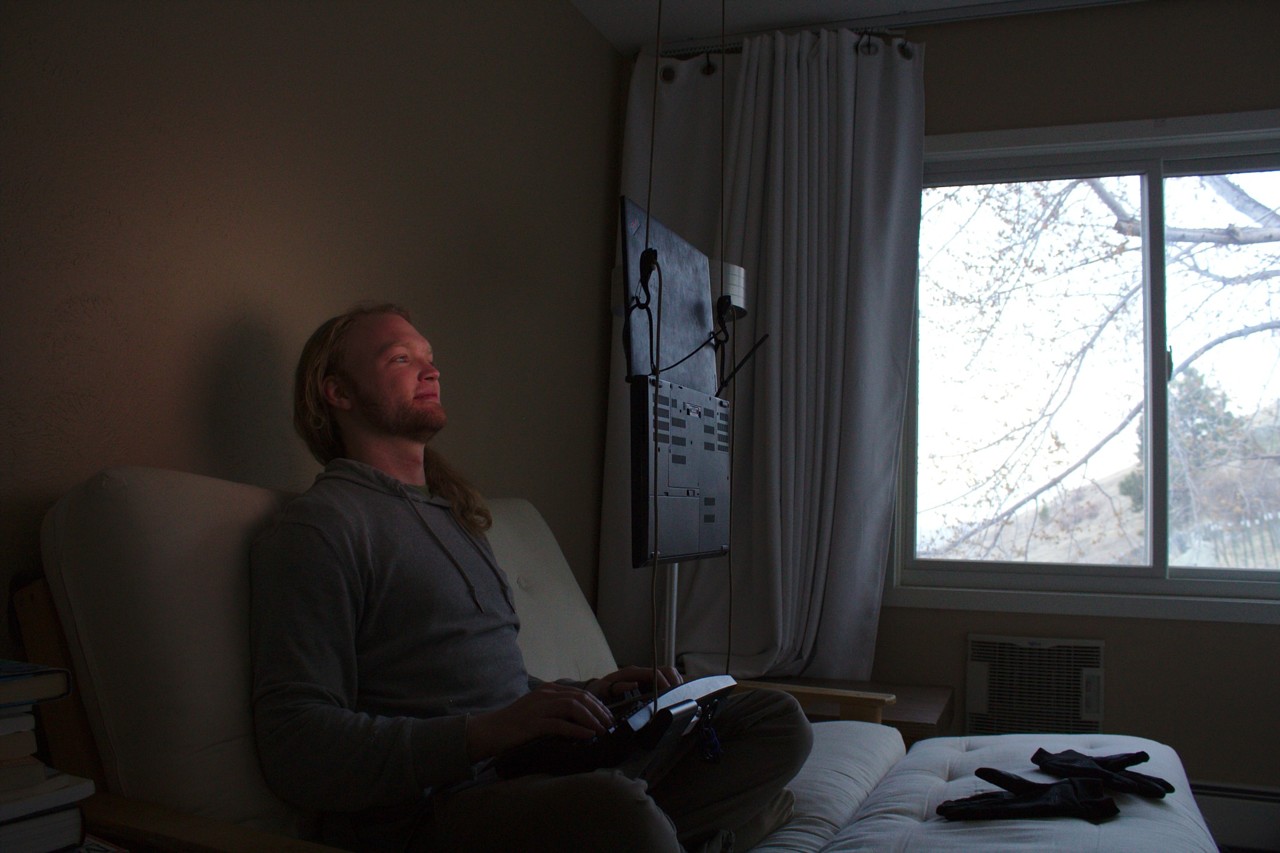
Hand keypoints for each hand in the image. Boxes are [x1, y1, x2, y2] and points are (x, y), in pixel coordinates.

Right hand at [466, 682, 612, 760]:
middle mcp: (545, 695)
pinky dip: (577, 730)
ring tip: (602, 731)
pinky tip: (588, 736)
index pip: (580, 693)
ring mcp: (539, 708)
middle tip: (610, 726)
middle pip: (580, 698)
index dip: (598, 705)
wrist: (488, 731)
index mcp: (548, 690)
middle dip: (599, 712)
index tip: (608, 718)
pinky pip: (560, 725)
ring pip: (573, 708)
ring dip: (591, 720)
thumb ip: (556, 711)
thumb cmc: (514, 725)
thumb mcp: (538, 711)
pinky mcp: (533, 723)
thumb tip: (581, 722)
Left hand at [587, 665, 682, 700]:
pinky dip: (673, 687)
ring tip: (678, 700)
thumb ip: (616, 687)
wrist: (595, 693)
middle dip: (674, 683)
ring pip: (668, 675)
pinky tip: (674, 699)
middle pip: (666, 671)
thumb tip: (635, 684)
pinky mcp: (648, 684)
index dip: (665, 684)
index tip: (670, 697)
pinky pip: (666, 681)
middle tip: (677, 700)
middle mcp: (641, 672)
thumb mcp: (602, 691)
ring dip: (676, 685)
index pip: (655, 673)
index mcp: (631, 673)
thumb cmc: (598, 692)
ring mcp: (645, 677)